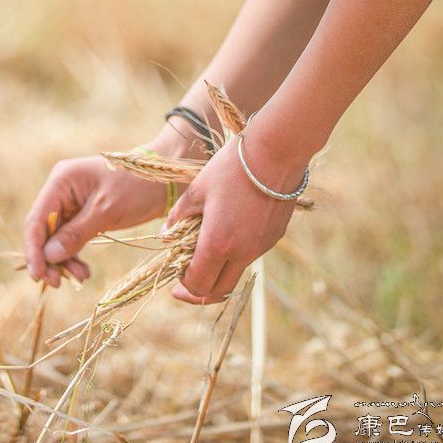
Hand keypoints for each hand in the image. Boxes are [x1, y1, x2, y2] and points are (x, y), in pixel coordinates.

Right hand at [24, 153, 173, 287]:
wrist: (164, 180)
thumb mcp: (106, 211)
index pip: (37, 218)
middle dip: (49, 258)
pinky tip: (84, 270)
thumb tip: (49, 256)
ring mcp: (72, 201)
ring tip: (81, 276)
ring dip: (64, 259)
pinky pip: (70, 238)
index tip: (38, 276)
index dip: (33, 249)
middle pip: (43, 230)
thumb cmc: (136, 187)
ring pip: (56, 237)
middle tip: (58, 283)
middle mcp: (62, 189)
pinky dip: (74, 254)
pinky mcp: (83, 213)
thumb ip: (76, 233)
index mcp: (62, 180)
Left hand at [161, 125, 307, 304]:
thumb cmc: (231, 167)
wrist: (276, 151)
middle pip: (218, 291)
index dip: (183, 286)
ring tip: (205, 249)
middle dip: (199, 289)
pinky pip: (251, 255)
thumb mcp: (197, 189)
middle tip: (187, 276)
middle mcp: (242, 252)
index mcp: (218, 243)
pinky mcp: (274, 237)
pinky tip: (228, 230)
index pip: (197, 285)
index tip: (174, 278)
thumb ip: (178, 216)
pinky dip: (236, 254)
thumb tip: (166, 235)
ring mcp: (261, 247)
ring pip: (236, 274)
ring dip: (218, 271)